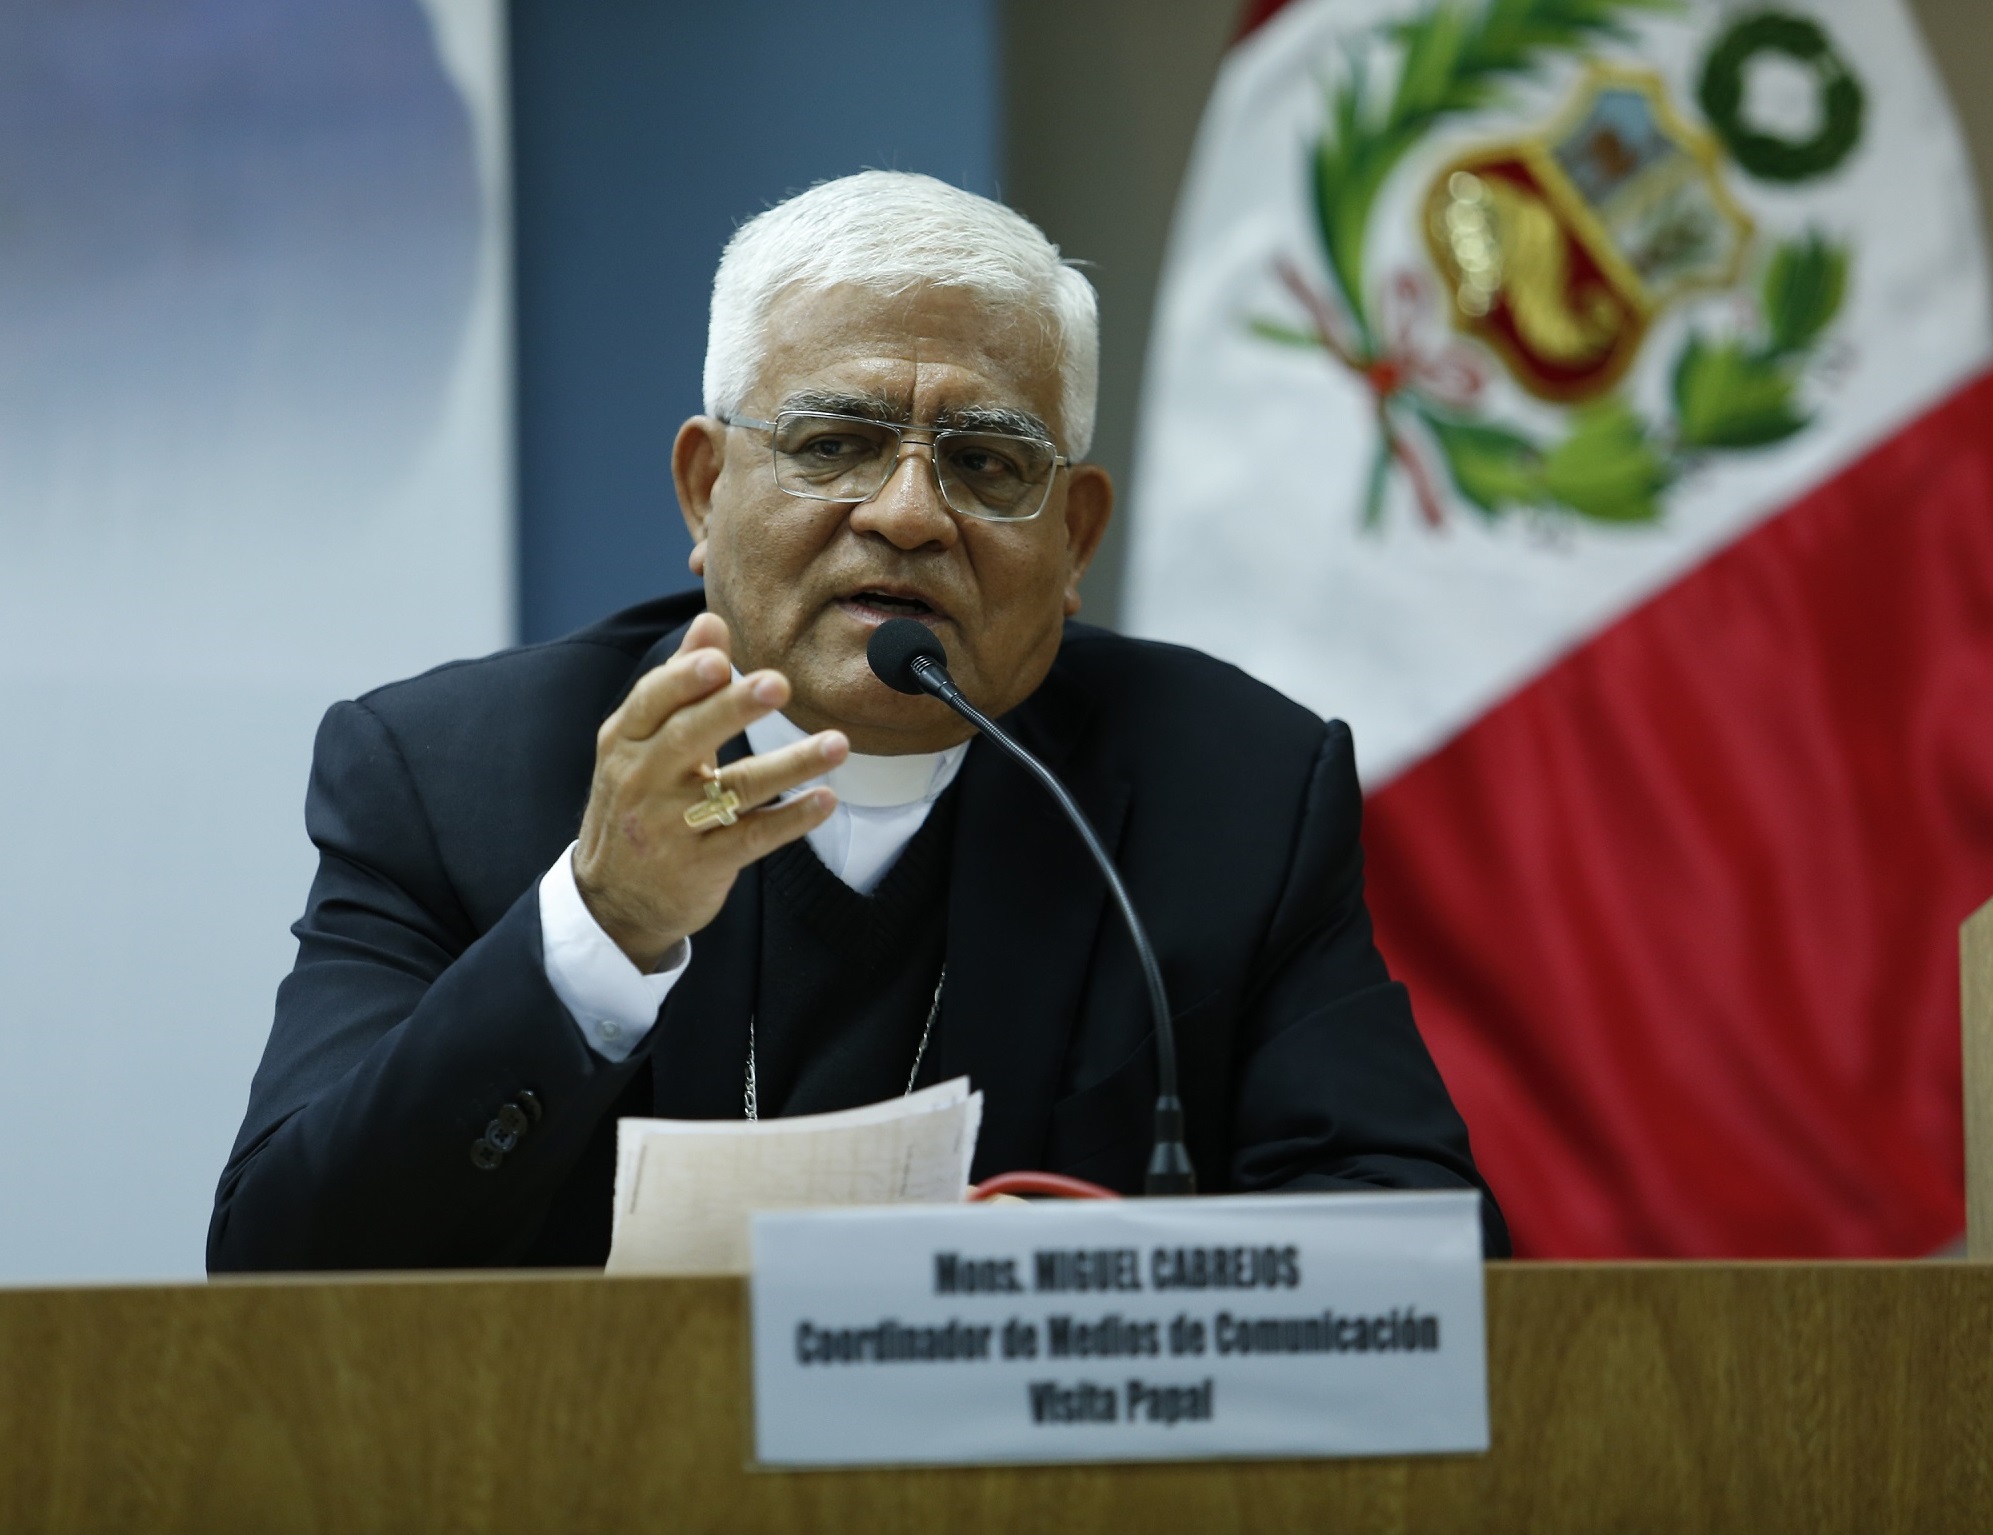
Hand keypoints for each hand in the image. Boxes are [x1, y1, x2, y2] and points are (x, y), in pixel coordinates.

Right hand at [573, 613, 844, 969]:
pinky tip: (826, 800)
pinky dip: (791, 818)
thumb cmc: (638, 801)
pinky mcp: (701, 865)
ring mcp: (671, 827)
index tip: (720, 657)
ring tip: (836, 744)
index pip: (653, 701)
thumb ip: (679, 682)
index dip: (684, 679)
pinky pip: (752, 838)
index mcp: (626, 740)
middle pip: (689, 738)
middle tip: (778, 684)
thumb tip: (711, 622)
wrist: (613, 898)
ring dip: (789, 765)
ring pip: (734, 790)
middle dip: (733, 709)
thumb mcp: (640, 743)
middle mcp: (643, 781)